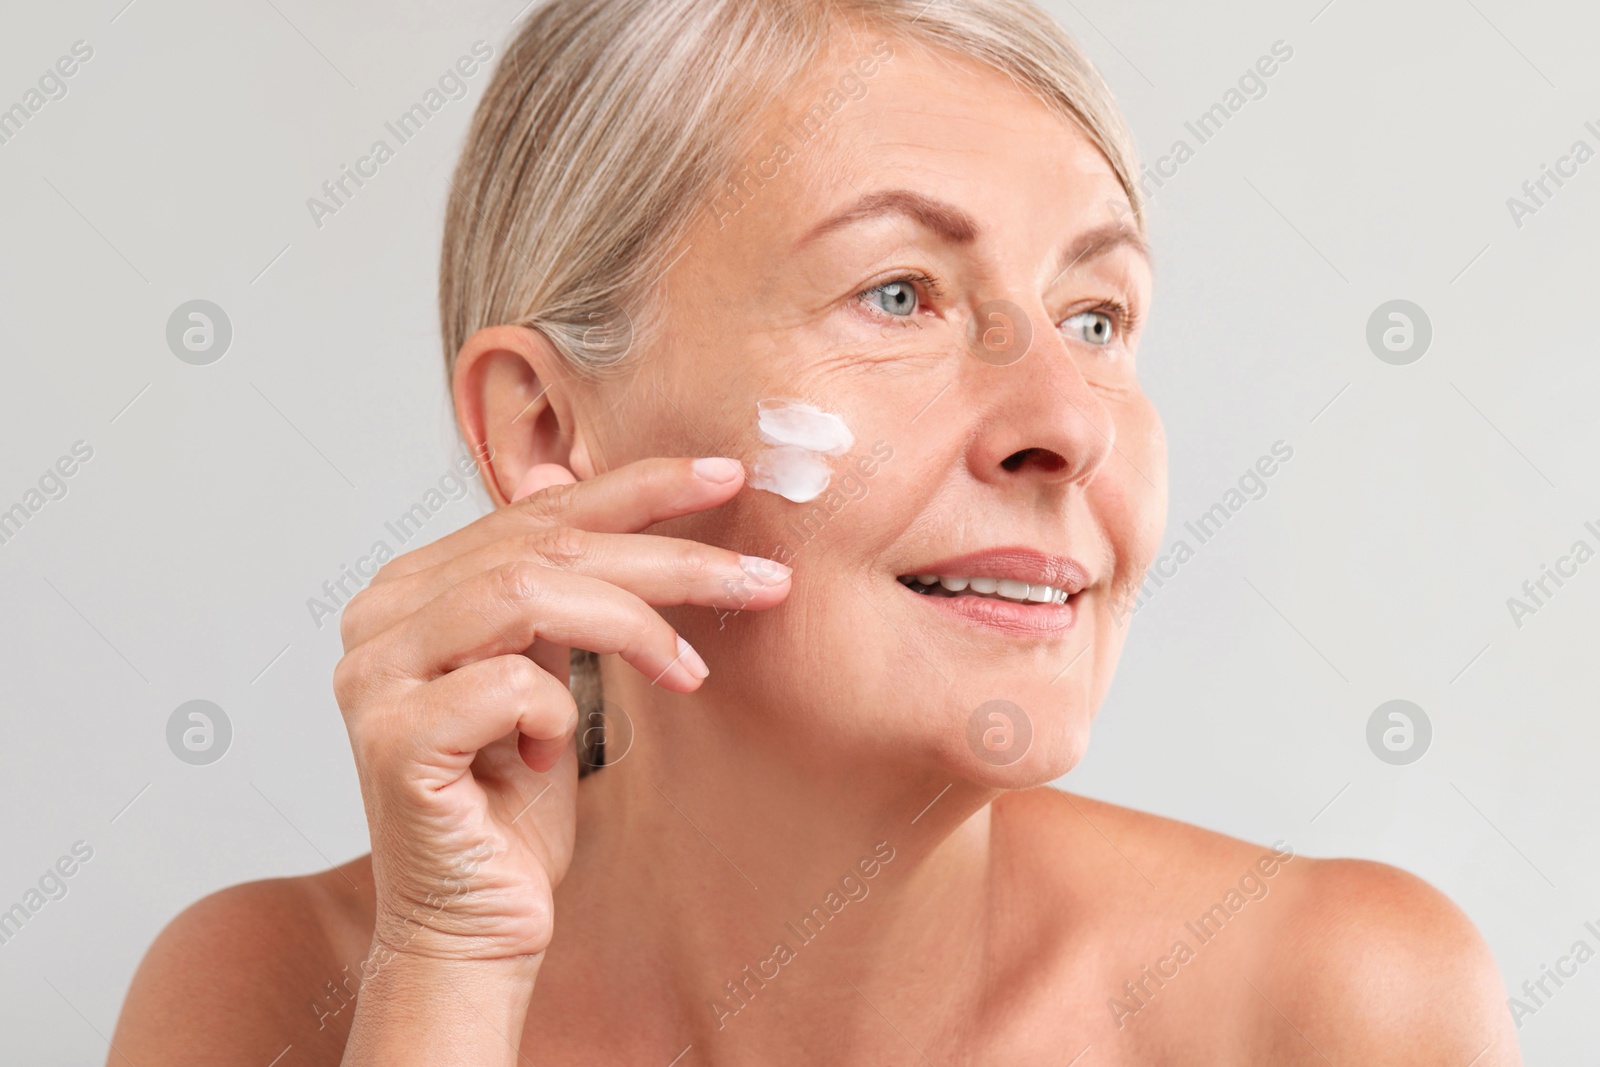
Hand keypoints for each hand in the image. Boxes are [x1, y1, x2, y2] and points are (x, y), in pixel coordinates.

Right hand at [332, 456, 790, 967]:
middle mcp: (378, 619)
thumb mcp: (543, 674)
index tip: (726, 477)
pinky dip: (558, 711)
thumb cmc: (512, 809)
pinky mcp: (393, 738)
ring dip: (635, 624)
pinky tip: (560, 751)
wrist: (472, 930)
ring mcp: (375, 676)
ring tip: (690, 673)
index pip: (536, 512)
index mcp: (411, 590)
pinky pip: (510, 682)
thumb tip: (553, 473)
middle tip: (762, 580)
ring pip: (526, 593)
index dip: (637, 487)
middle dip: (669, 557)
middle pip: (543, 545)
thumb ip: (544, 583)